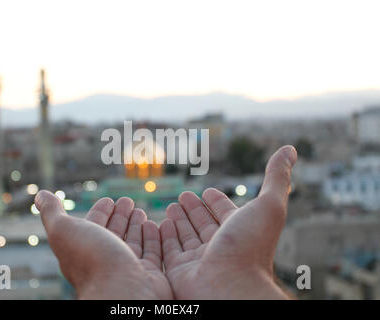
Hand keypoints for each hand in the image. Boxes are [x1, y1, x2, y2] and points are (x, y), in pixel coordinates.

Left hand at [35, 192, 172, 298]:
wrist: (122, 293)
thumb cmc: (91, 261)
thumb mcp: (63, 231)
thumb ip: (52, 212)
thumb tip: (41, 195)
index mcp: (85, 251)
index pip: (93, 227)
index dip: (100, 212)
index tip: (108, 200)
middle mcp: (106, 262)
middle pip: (114, 233)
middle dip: (120, 216)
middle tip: (128, 201)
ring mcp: (129, 269)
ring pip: (134, 242)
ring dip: (137, 225)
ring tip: (141, 211)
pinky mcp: (150, 275)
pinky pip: (154, 252)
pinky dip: (154, 238)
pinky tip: (156, 226)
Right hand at [159, 145, 296, 298]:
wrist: (231, 287)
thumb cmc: (251, 246)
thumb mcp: (269, 205)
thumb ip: (276, 177)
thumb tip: (290, 149)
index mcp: (239, 231)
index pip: (225, 211)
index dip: (216, 201)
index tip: (208, 191)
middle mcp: (219, 245)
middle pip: (203, 223)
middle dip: (193, 208)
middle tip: (183, 195)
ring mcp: (199, 259)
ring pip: (185, 235)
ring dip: (177, 220)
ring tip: (170, 206)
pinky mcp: (179, 271)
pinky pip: (168, 250)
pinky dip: (163, 237)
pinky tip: (159, 223)